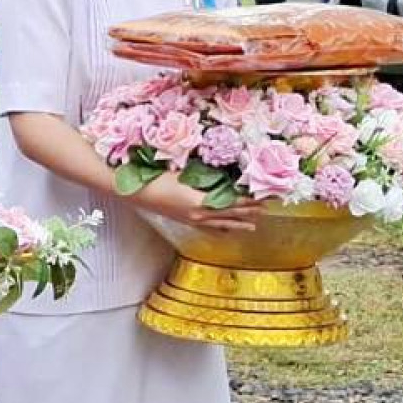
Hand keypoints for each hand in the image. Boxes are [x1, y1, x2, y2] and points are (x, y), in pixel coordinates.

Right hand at [132, 175, 262, 233]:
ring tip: (254, 225)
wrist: (135, 191)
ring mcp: (192, 220)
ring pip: (221, 223)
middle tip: (267, 207)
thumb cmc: (157, 177)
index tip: (265, 195)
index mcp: (201, 202)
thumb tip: (226, 171)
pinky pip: (208, 228)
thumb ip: (206, 174)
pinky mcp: (185, 221)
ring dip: (239, 223)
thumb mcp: (184, 172)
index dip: (250, 199)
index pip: (233, 201)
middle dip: (250, 211)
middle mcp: (199, 215)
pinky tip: (227, 230)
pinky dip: (221, 229)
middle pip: (231, 213)